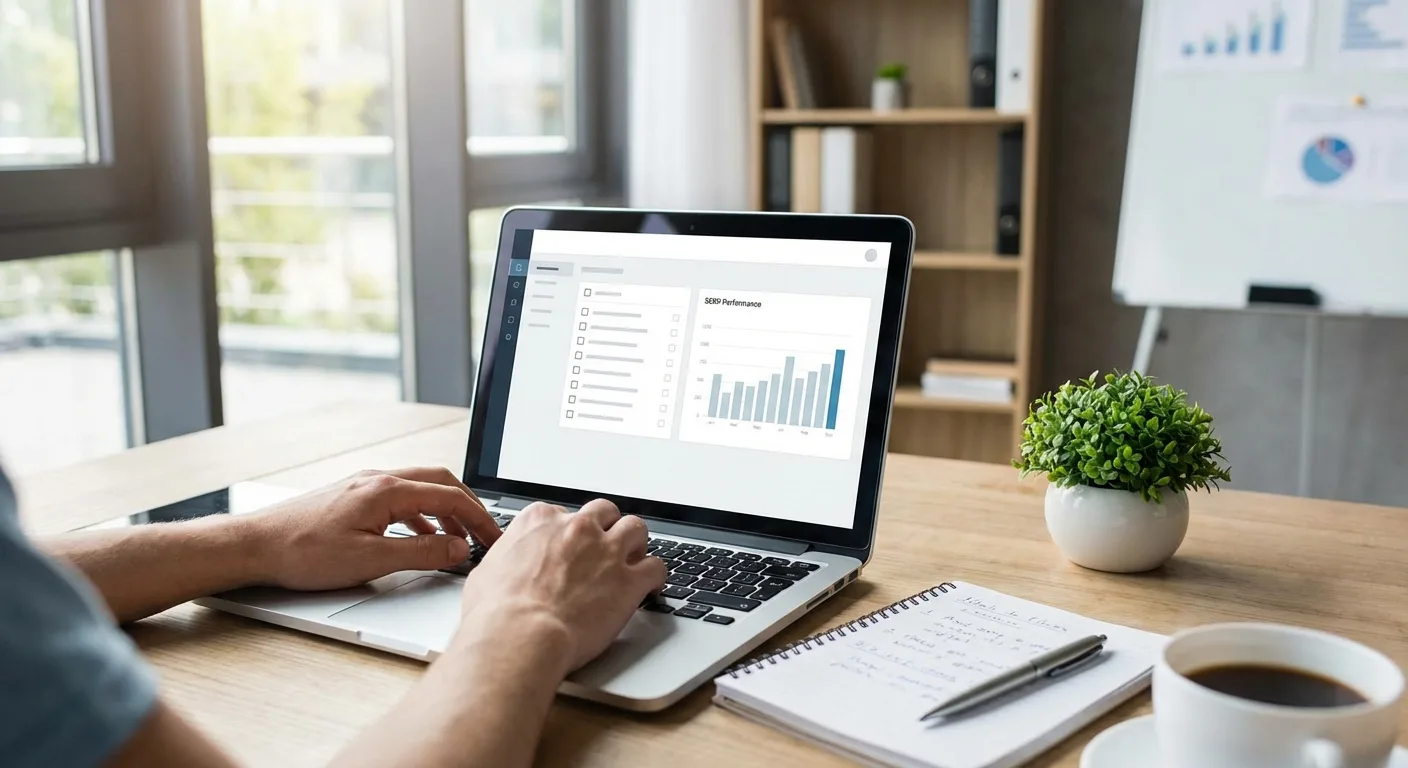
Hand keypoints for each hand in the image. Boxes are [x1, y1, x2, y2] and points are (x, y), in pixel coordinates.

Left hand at [245, 467, 500, 590]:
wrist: (255, 545)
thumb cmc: (304, 552)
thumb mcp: (371, 561)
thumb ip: (422, 554)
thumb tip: (458, 549)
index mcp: (388, 490)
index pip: (450, 497)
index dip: (480, 518)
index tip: (495, 538)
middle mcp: (379, 479)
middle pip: (441, 482)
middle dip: (469, 507)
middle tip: (486, 532)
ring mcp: (365, 485)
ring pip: (420, 489)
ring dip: (446, 511)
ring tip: (459, 538)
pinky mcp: (353, 496)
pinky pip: (401, 499)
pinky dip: (422, 516)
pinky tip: (420, 539)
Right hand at [456, 499, 666, 674]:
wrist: (520, 635)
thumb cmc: (496, 613)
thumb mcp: (487, 571)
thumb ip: (506, 559)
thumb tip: (504, 567)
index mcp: (541, 521)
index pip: (562, 513)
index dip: (568, 532)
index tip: (569, 546)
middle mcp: (577, 528)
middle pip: (604, 512)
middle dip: (606, 528)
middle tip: (605, 547)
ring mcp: (606, 552)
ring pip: (636, 529)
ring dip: (635, 543)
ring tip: (634, 558)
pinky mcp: (629, 580)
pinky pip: (656, 567)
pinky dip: (656, 576)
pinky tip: (651, 586)